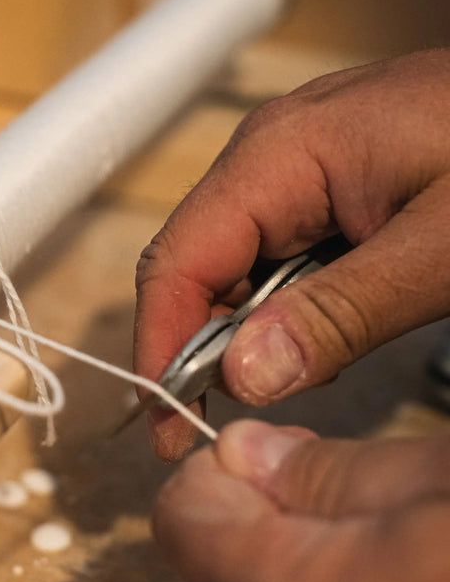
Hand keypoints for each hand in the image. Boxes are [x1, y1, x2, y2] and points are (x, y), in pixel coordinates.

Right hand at [135, 50, 449, 458]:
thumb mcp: (442, 249)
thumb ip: (340, 313)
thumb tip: (241, 377)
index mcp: (279, 154)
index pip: (179, 261)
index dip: (160, 348)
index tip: (165, 428)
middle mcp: (271, 153)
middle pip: (197, 266)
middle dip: (198, 348)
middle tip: (213, 426)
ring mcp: (300, 165)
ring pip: (236, 266)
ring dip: (249, 333)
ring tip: (290, 379)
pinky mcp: (330, 182)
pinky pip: (281, 255)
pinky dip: (287, 308)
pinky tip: (323, 336)